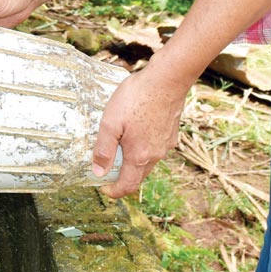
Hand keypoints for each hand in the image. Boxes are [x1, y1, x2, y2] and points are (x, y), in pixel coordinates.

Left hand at [91, 65, 185, 197]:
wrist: (166, 80)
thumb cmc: (136, 98)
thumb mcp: (110, 123)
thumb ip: (104, 150)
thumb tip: (99, 173)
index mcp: (139, 156)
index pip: (128, 185)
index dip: (114, 191)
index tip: (104, 189)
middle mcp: (156, 154)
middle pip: (138, 175)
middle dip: (123, 177)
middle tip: (108, 169)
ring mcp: (166, 143)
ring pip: (148, 161)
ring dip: (134, 161)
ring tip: (120, 148)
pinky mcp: (171, 132)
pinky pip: (156, 147)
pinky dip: (144, 148)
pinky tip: (137, 132)